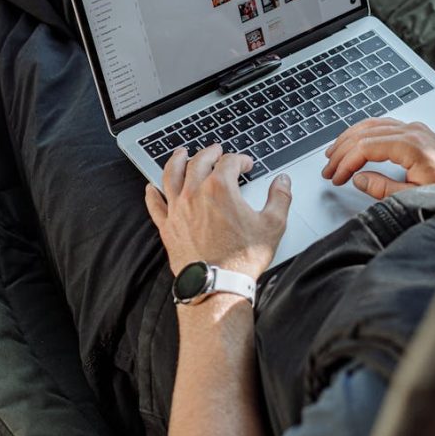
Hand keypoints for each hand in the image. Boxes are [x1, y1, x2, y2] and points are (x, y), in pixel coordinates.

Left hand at [145, 146, 291, 279]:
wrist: (217, 285)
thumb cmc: (243, 257)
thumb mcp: (272, 225)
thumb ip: (280, 197)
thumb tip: (283, 181)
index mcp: (220, 188)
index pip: (229, 162)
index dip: (240, 159)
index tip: (246, 164)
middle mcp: (195, 193)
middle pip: (198, 161)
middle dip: (210, 153)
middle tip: (216, 151)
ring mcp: (178, 209)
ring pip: (171, 175)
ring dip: (177, 160)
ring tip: (181, 153)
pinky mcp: (167, 226)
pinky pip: (155, 204)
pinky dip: (152, 193)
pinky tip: (151, 187)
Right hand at [322, 118, 434, 200]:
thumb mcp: (416, 196)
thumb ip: (383, 189)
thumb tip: (359, 179)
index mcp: (410, 145)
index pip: (365, 147)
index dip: (345, 163)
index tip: (335, 176)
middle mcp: (412, 131)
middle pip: (365, 133)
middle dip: (342, 151)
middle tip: (328, 168)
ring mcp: (415, 129)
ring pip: (372, 125)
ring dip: (350, 138)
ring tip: (334, 154)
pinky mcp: (418, 132)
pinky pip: (383, 125)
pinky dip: (365, 133)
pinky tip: (356, 141)